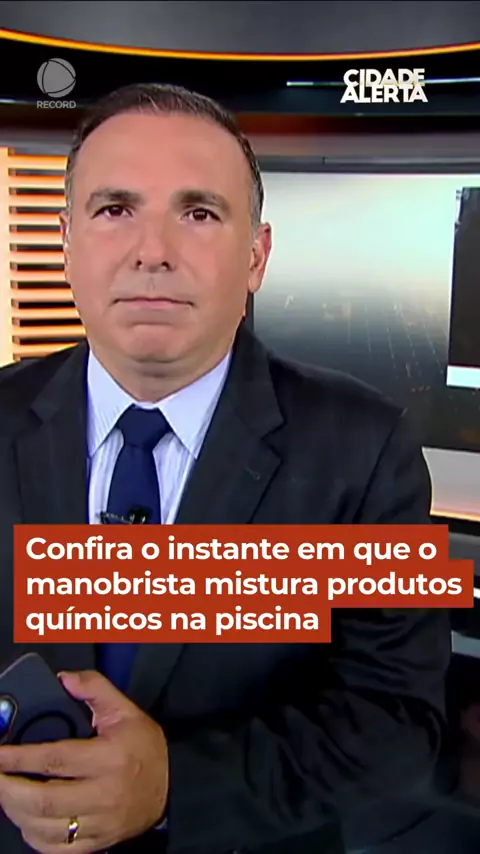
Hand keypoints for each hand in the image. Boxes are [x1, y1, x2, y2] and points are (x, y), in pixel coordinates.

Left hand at [0, 670, 168, 852]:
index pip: (55, 759)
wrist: (171, 788)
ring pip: (44, 827)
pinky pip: (55, 849)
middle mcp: (104, 794)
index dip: (19, 757)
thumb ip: (95, 688)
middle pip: (43, 800)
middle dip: (8, 789)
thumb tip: (63, 678)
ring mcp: (99, 824)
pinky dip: (32, 835)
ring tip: (6, 792)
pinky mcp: (96, 843)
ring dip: (15, 812)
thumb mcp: (126, 710)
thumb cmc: (144, 747)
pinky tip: (25, 818)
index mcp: (109, 758)